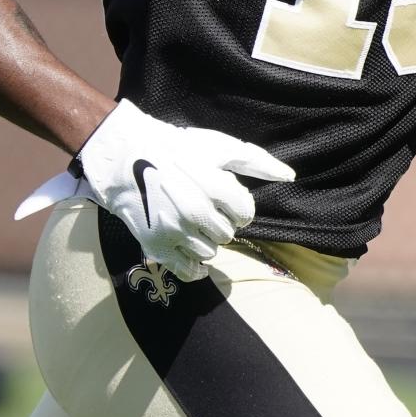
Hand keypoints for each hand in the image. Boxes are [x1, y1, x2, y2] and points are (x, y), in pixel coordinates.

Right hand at [15, 100, 294, 279]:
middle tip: (203, 206)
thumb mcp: (218, 146)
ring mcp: (175, 231)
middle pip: (228, 234)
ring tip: (191, 220)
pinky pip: (189, 270)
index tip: (222, 196)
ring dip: (206, 240)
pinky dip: (194, 265)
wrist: (126, 155)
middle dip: (220, 221)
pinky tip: (187, 247)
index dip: (237, 205)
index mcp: (215, 187)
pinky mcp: (157, 246)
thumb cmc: (176, 147)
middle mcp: (197, 212)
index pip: (246, 215)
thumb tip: (289, 176)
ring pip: (211, 252)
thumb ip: (256, 161)